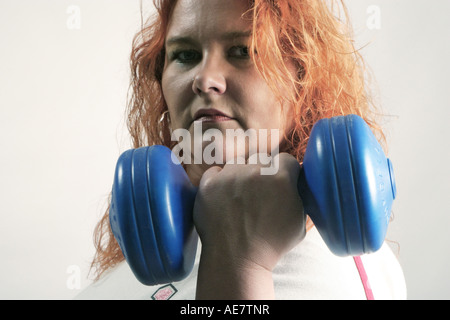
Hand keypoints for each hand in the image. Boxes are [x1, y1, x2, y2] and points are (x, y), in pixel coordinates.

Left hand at [193, 153, 305, 298]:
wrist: (236, 260)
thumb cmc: (270, 245)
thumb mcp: (299, 221)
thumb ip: (298, 195)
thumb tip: (296, 182)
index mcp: (281, 178)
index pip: (285, 159)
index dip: (284, 172)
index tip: (279, 183)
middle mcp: (255, 171)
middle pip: (261, 161)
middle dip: (262, 175)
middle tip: (258, 195)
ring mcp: (230, 176)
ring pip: (237, 165)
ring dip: (240, 177)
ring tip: (239, 200)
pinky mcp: (209, 183)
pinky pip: (215, 172)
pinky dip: (219, 182)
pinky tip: (224, 199)